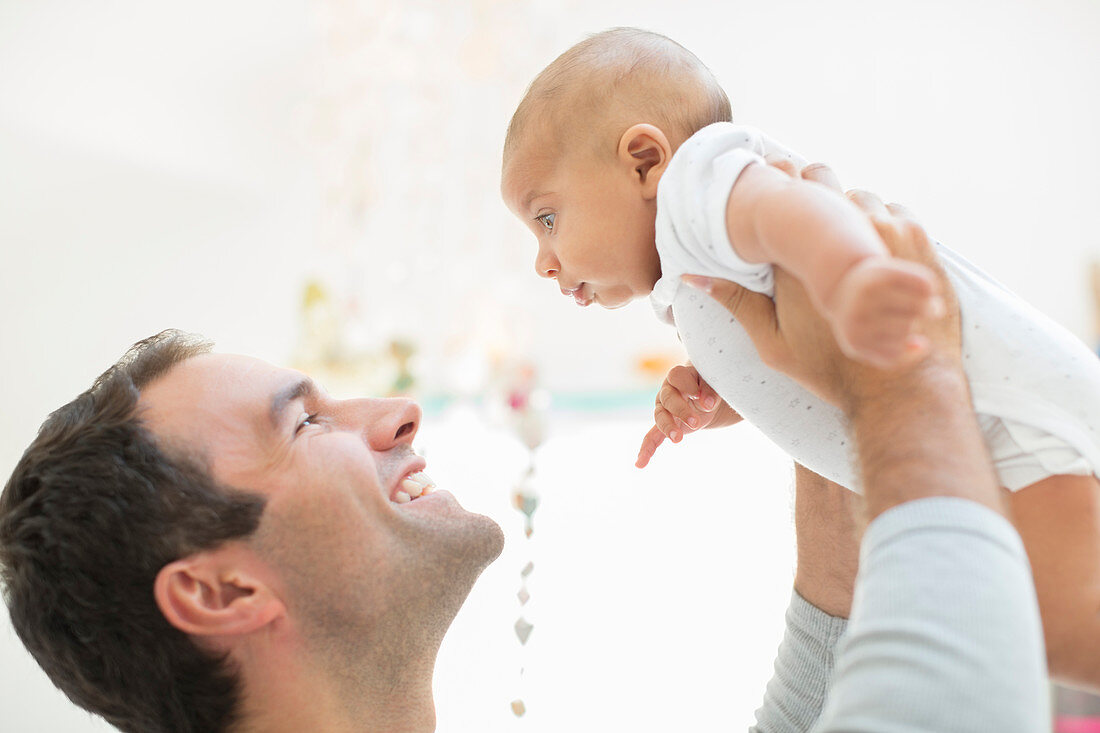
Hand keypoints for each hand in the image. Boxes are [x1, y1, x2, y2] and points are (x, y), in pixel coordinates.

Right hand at [635, 364, 741, 468]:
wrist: (707, 397)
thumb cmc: (709, 385)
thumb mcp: (713, 383)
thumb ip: (710, 390)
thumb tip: (708, 403)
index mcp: (679, 376)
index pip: (677, 377)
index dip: (688, 386)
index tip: (702, 397)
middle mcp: (667, 391)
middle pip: (667, 398)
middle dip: (681, 410)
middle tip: (695, 422)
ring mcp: (663, 409)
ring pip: (660, 417)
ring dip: (668, 428)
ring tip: (678, 439)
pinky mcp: (665, 426)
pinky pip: (652, 437)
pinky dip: (647, 450)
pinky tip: (640, 464)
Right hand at [681, 170, 960, 410]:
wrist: (899, 390)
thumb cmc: (830, 371)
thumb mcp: (772, 343)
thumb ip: (735, 303)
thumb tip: (690, 277)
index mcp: (801, 254)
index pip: (789, 186)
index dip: (782, 179)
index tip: (778, 179)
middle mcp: (845, 234)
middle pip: (825, 179)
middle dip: (817, 187)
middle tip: (811, 209)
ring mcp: (886, 235)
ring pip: (864, 197)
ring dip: (854, 208)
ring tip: (847, 235)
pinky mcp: (918, 246)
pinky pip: (897, 215)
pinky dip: (886, 224)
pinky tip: (879, 251)